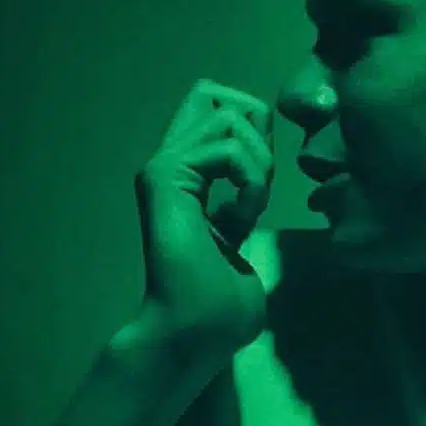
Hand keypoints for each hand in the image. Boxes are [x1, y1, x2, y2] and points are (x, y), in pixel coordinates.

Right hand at [133, 78, 274, 356]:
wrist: (196, 333)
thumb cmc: (221, 306)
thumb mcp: (241, 239)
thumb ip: (242, 203)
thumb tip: (257, 178)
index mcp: (189, 178)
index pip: (220, 111)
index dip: (258, 135)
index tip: (261, 192)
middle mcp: (172, 165)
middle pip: (209, 92)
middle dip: (255, 128)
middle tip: (257, 184)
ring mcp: (165, 168)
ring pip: (227, 114)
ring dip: (259, 162)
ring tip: (250, 206)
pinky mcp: (164, 178)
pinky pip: (228, 148)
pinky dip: (252, 182)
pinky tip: (241, 218)